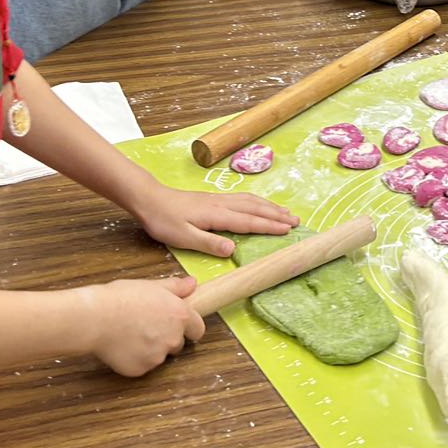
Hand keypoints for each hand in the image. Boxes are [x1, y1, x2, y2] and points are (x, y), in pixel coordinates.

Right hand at [86, 277, 202, 376]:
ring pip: (159, 355)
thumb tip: (192, 284)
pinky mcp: (141, 370)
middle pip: (178, 343)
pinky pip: (142, 366)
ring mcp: (157, 357)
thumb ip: (175, 287)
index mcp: (179, 315)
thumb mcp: (151, 285)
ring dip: (151, 349)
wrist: (96, 318)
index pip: (198, 329)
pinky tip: (122, 346)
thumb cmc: (120, 298)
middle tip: (147, 326)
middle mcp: (173, 338)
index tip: (181, 326)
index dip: (189, 328)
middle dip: (167, 337)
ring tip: (130, 334)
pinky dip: (135, 359)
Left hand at [130, 181, 298, 257]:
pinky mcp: (214, 198)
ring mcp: (219, 199)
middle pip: (255, 208)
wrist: (150, 198)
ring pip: (251, 201)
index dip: (269, 226)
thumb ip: (208, 243)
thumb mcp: (183, 237)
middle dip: (277, 215)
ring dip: (270, 206)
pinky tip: (261, 204)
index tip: (288, 230)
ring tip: (286, 212)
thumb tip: (233, 249)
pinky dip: (258, 201)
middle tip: (297, 221)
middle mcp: (222, 204)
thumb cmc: (164, 221)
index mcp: (216, 215)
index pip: (248, 221)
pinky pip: (243, 198)